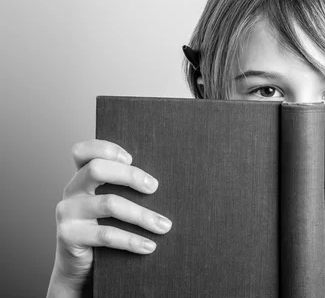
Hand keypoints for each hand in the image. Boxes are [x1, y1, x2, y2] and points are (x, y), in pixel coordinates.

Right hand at [47, 139, 171, 297]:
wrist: (80, 267)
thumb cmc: (105, 228)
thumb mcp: (111, 204)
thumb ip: (123, 188)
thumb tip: (161, 182)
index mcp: (81, 177)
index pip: (83, 151)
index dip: (106, 149)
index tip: (131, 158)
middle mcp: (71, 190)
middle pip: (96, 169)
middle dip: (130, 175)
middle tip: (155, 187)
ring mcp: (67, 213)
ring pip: (109, 204)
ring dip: (142, 215)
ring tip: (165, 226)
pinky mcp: (68, 236)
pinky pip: (106, 235)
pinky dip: (132, 240)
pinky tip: (150, 246)